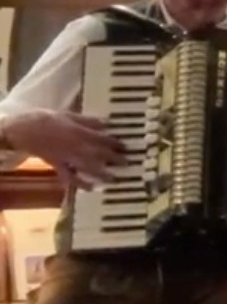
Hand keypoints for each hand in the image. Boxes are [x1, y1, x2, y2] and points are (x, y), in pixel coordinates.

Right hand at [3, 109, 125, 187]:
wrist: (23, 130)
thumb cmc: (45, 119)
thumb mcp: (68, 115)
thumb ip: (88, 121)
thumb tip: (107, 123)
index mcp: (80, 132)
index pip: (104, 139)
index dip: (116, 143)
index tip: (127, 147)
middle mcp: (77, 146)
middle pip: (100, 154)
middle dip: (114, 160)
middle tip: (127, 163)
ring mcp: (67, 157)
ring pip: (88, 167)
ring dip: (102, 174)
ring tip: (114, 179)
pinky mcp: (57, 165)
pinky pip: (70, 177)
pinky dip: (80, 184)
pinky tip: (91, 188)